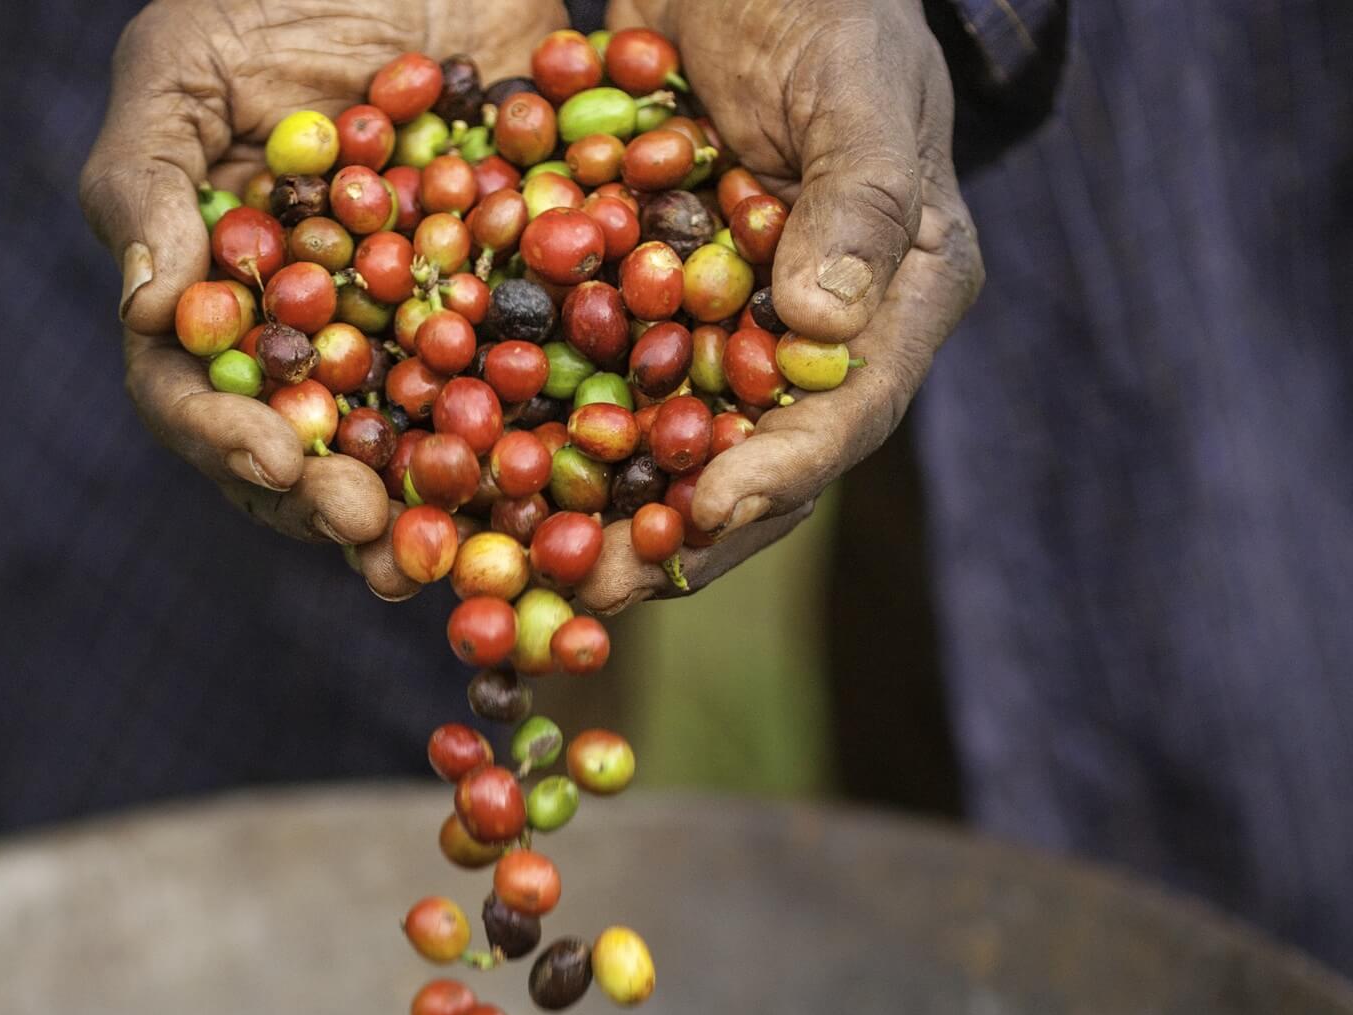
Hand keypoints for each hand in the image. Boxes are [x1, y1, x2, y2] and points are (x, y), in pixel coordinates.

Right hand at [80, 0, 567, 549]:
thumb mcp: (183, 65)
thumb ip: (145, 183)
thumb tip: (145, 311)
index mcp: (217, 295)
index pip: (194, 395)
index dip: (228, 439)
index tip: (277, 460)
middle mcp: (307, 332)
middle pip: (304, 447)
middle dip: (332, 503)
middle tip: (372, 539)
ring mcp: (406, 325)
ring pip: (407, 441)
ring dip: (427, 507)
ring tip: (453, 551)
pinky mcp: (504, 301)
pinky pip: (518, 382)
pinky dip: (533, 434)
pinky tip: (558, 473)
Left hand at [552, 0, 984, 611]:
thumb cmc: (829, 3)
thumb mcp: (858, 85)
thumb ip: (857, 198)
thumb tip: (821, 328)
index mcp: (893, 299)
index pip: (843, 418)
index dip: (775, 480)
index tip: (703, 522)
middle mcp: (808, 341)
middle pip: (746, 464)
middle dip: (672, 538)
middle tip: (593, 597)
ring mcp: (722, 331)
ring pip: (664, 447)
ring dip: (600, 516)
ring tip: (529, 575)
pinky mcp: (645, 310)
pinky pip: (596, 385)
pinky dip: (546, 434)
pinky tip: (479, 479)